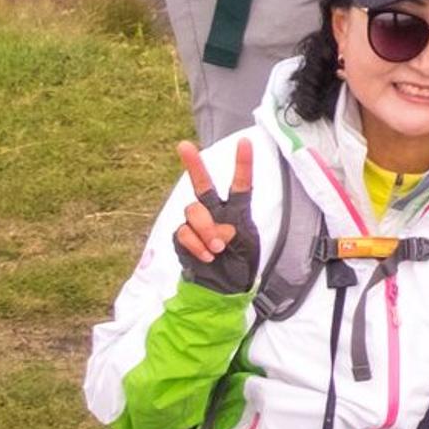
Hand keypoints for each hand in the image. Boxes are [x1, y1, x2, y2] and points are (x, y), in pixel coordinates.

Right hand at [172, 138, 259, 295]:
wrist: (224, 287)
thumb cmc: (240, 262)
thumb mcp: (246, 246)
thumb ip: (231, 233)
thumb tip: (214, 230)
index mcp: (236, 210)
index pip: (240, 184)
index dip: (243, 163)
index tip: (244, 141)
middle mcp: (215, 212)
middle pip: (202, 185)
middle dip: (193, 164)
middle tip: (183, 145)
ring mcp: (196, 224)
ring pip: (193, 211)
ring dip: (205, 229)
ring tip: (218, 248)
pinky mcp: (183, 238)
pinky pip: (184, 233)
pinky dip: (195, 244)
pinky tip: (207, 256)